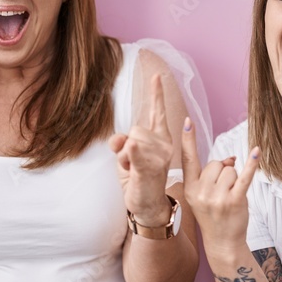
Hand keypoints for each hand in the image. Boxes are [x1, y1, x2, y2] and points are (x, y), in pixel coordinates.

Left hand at [109, 74, 174, 224]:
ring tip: (132, 171)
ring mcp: (158, 157)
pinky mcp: (149, 168)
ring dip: (123, 158)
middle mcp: (164, 145)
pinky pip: (133, 151)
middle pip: (135, 128)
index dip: (157, 94)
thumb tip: (117, 139)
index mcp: (161, 139)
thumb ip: (123, 141)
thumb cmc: (138, 179)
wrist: (147, 206)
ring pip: (129, 140)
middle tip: (131, 163)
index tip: (157, 75)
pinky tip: (130, 155)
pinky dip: (128, 151)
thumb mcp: (127, 156)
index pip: (157, 112)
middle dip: (126, 145)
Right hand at [181, 116, 259, 257]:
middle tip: (222, 193)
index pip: (187, 159)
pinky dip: (252, 163)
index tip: (187, 121)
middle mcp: (201, 192)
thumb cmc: (213, 216)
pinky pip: (245, 176)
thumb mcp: (204, 196)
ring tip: (230, 198)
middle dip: (223, 172)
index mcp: (190, 188)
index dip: (187, 139)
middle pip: (216, 163)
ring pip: (230, 169)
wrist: (223, 243)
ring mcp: (217, 197)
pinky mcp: (235, 200)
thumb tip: (231, 158)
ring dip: (235, 180)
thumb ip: (212, 174)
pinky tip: (257, 151)